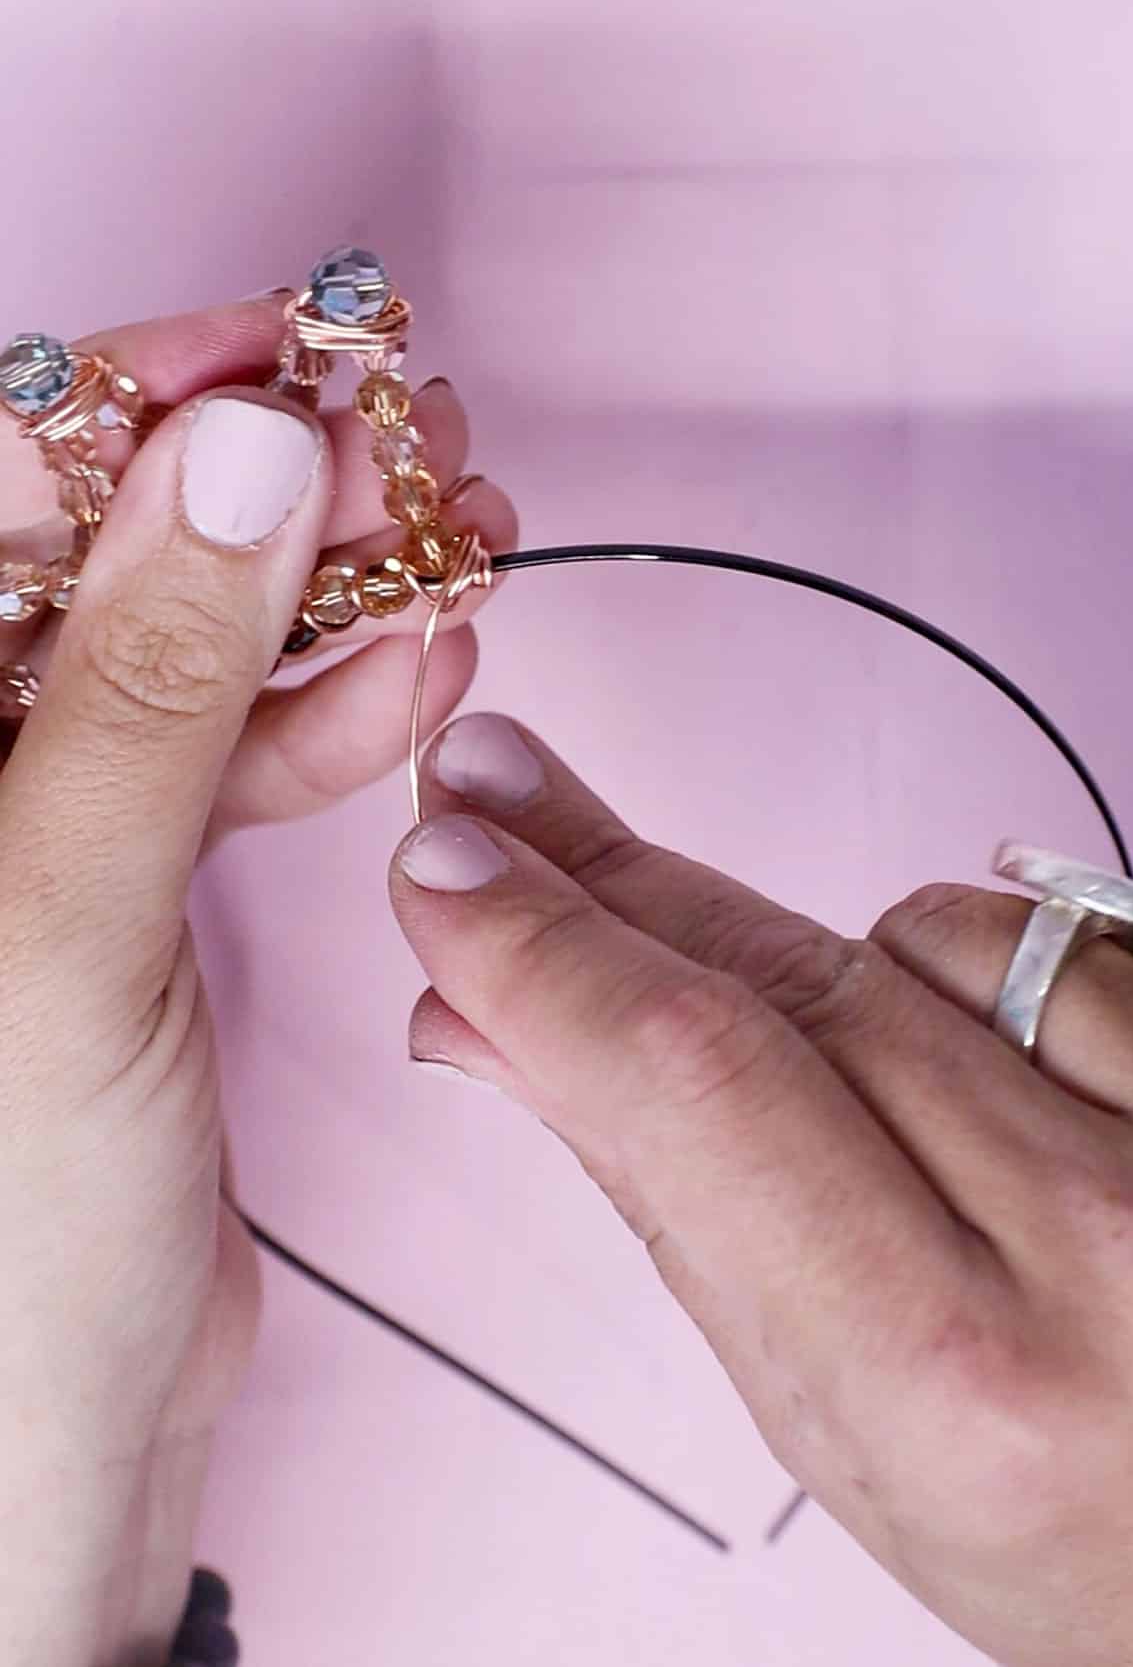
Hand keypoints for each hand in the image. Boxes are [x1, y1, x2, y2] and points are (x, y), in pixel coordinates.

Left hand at [0, 300, 513, 1666]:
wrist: (58, 1410)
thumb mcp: (62, 919)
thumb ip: (149, 685)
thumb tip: (238, 461)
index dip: (131, 404)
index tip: (278, 355)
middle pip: (99, 549)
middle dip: (261, 490)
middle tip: (404, 447)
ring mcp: (32, 808)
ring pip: (185, 642)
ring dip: (324, 595)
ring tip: (456, 542)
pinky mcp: (123, 870)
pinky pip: (230, 751)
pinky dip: (329, 712)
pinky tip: (419, 672)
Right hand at [388, 710, 1132, 1666]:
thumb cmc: (1043, 1505)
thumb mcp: (821, 1406)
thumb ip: (661, 1191)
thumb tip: (484, 1016)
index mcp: (957, 1380)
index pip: (698, 1091)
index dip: (548, 951)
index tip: (450, 863)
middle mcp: (1112, 1247)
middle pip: (794, 982)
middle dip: (620, 888)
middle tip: (501, 796)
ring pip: (923, 934)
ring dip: (852, 979)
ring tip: (889, 1108)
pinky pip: (1056, 926)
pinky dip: (984, 973)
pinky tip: (1001, 1073)